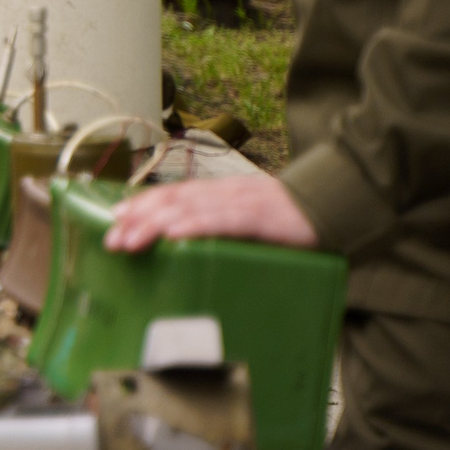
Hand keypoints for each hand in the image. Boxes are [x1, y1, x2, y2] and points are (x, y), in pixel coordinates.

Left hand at [105, 175, 319, 253]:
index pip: (174, 195)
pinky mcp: (260, 217)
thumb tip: (196, 256)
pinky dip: (193, 226)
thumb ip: (226, 233)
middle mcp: (226, 193)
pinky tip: (173, 235)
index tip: (116, 219)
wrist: (339, 205)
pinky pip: (220, 220)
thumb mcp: (252, 225)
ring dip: (153, 224)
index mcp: (222, 194)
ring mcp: (241, 202)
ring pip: (188, 208)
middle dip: (138, 219)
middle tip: (110, 240)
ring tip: (128, 241)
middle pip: (172, 200)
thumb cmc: (293, 222)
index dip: (142, 205)